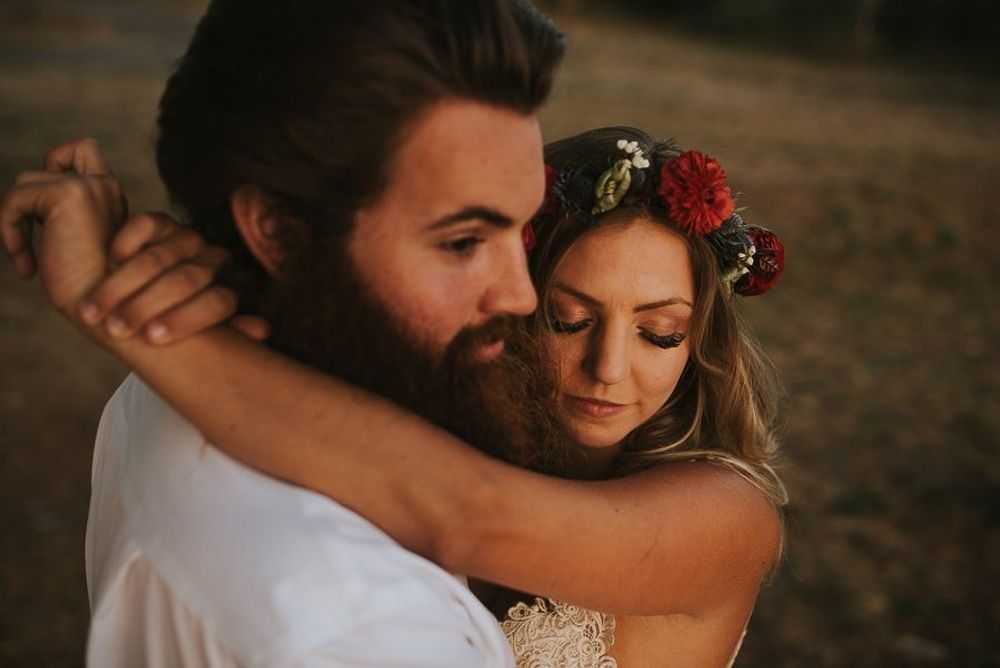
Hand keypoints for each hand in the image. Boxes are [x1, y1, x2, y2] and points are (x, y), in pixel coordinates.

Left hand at [1, 156, 124, 312]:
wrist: (107, 314)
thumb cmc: (92, 294)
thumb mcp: (79, 244)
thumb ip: (66, 216)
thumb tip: (26, 204)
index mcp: (113, 197)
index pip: (84, 151)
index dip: (58, 169)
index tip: (47, 221)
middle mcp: (107, 186)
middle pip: (57, 155)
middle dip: (34, 190)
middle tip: (34, 234)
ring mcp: (90, 186)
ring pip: (26, 181)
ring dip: (15, 221)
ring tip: (26, 259)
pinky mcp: (69, 194)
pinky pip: (16, 198)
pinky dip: (9, 230)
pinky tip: (27, 266)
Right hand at [78, 212, 269, 343]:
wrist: (149, 294)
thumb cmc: (176, 321)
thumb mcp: (204, 334)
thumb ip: (231, 333)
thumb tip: (263, 330)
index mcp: (231, 289)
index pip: (218, 302)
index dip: (186, 320)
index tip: (152, 339)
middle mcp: (213, 260)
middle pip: (184, 282)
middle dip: (146, 307)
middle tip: (116, 328)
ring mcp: (187, 238)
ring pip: (158, 258)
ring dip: (122, 286)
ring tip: (95, 312)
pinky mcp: (160, 222)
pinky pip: (144, 226)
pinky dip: (125, 245)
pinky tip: (108, 264)